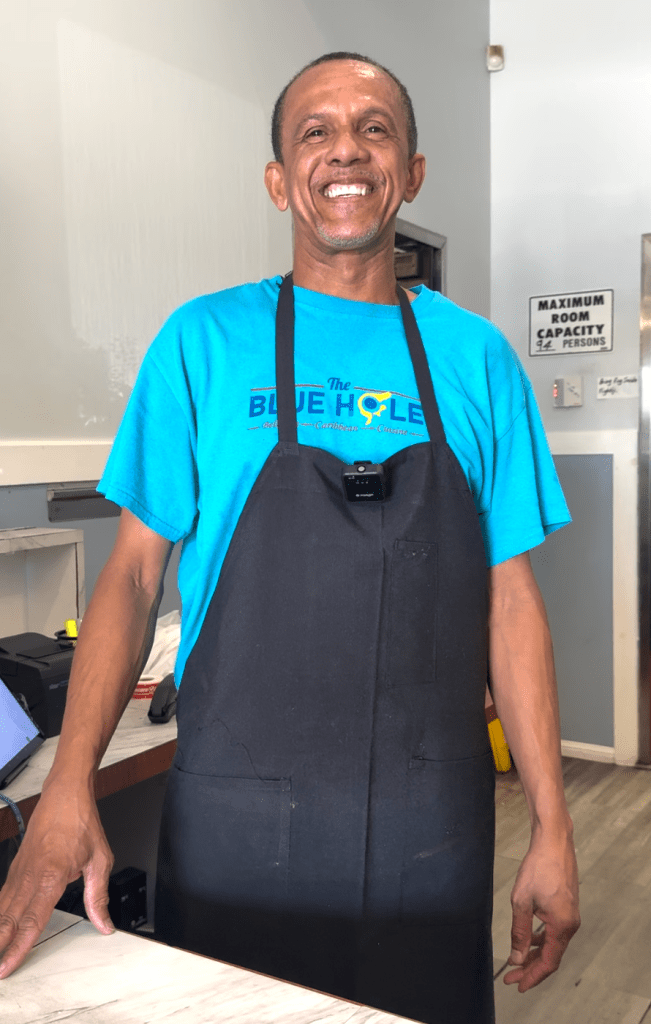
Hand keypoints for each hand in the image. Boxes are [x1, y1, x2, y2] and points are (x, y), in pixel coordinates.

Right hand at [0, 782, 114, 977]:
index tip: (7, 967)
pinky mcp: (16, 866)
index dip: (19, 948)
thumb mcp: (100, 859)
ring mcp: (20, 870)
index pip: (32, 921)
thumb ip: (98, 896)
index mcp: (52, 876)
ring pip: (2, 908)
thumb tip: (104, 924)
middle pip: (9, 919)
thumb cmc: (81, 823)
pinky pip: (3, 894)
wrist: (65, 794)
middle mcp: (31, 875)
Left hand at [503, 827, 579, 991]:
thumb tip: (517, 958)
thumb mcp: (522, 901)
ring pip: (552, 943)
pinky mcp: (567, 906)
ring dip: (535, 954)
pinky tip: (528, 938)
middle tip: (512, 977)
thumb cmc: (538, 867)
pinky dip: (541, 939)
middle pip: (551, 955)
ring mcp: (570, 914)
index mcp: (562, 926)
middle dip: (531, 968)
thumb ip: (520, 932)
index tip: (516, 985)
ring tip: (517, 961)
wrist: (553, 841)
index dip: (532, 976)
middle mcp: (570, 924)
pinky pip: (554, 931)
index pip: (548, 962)